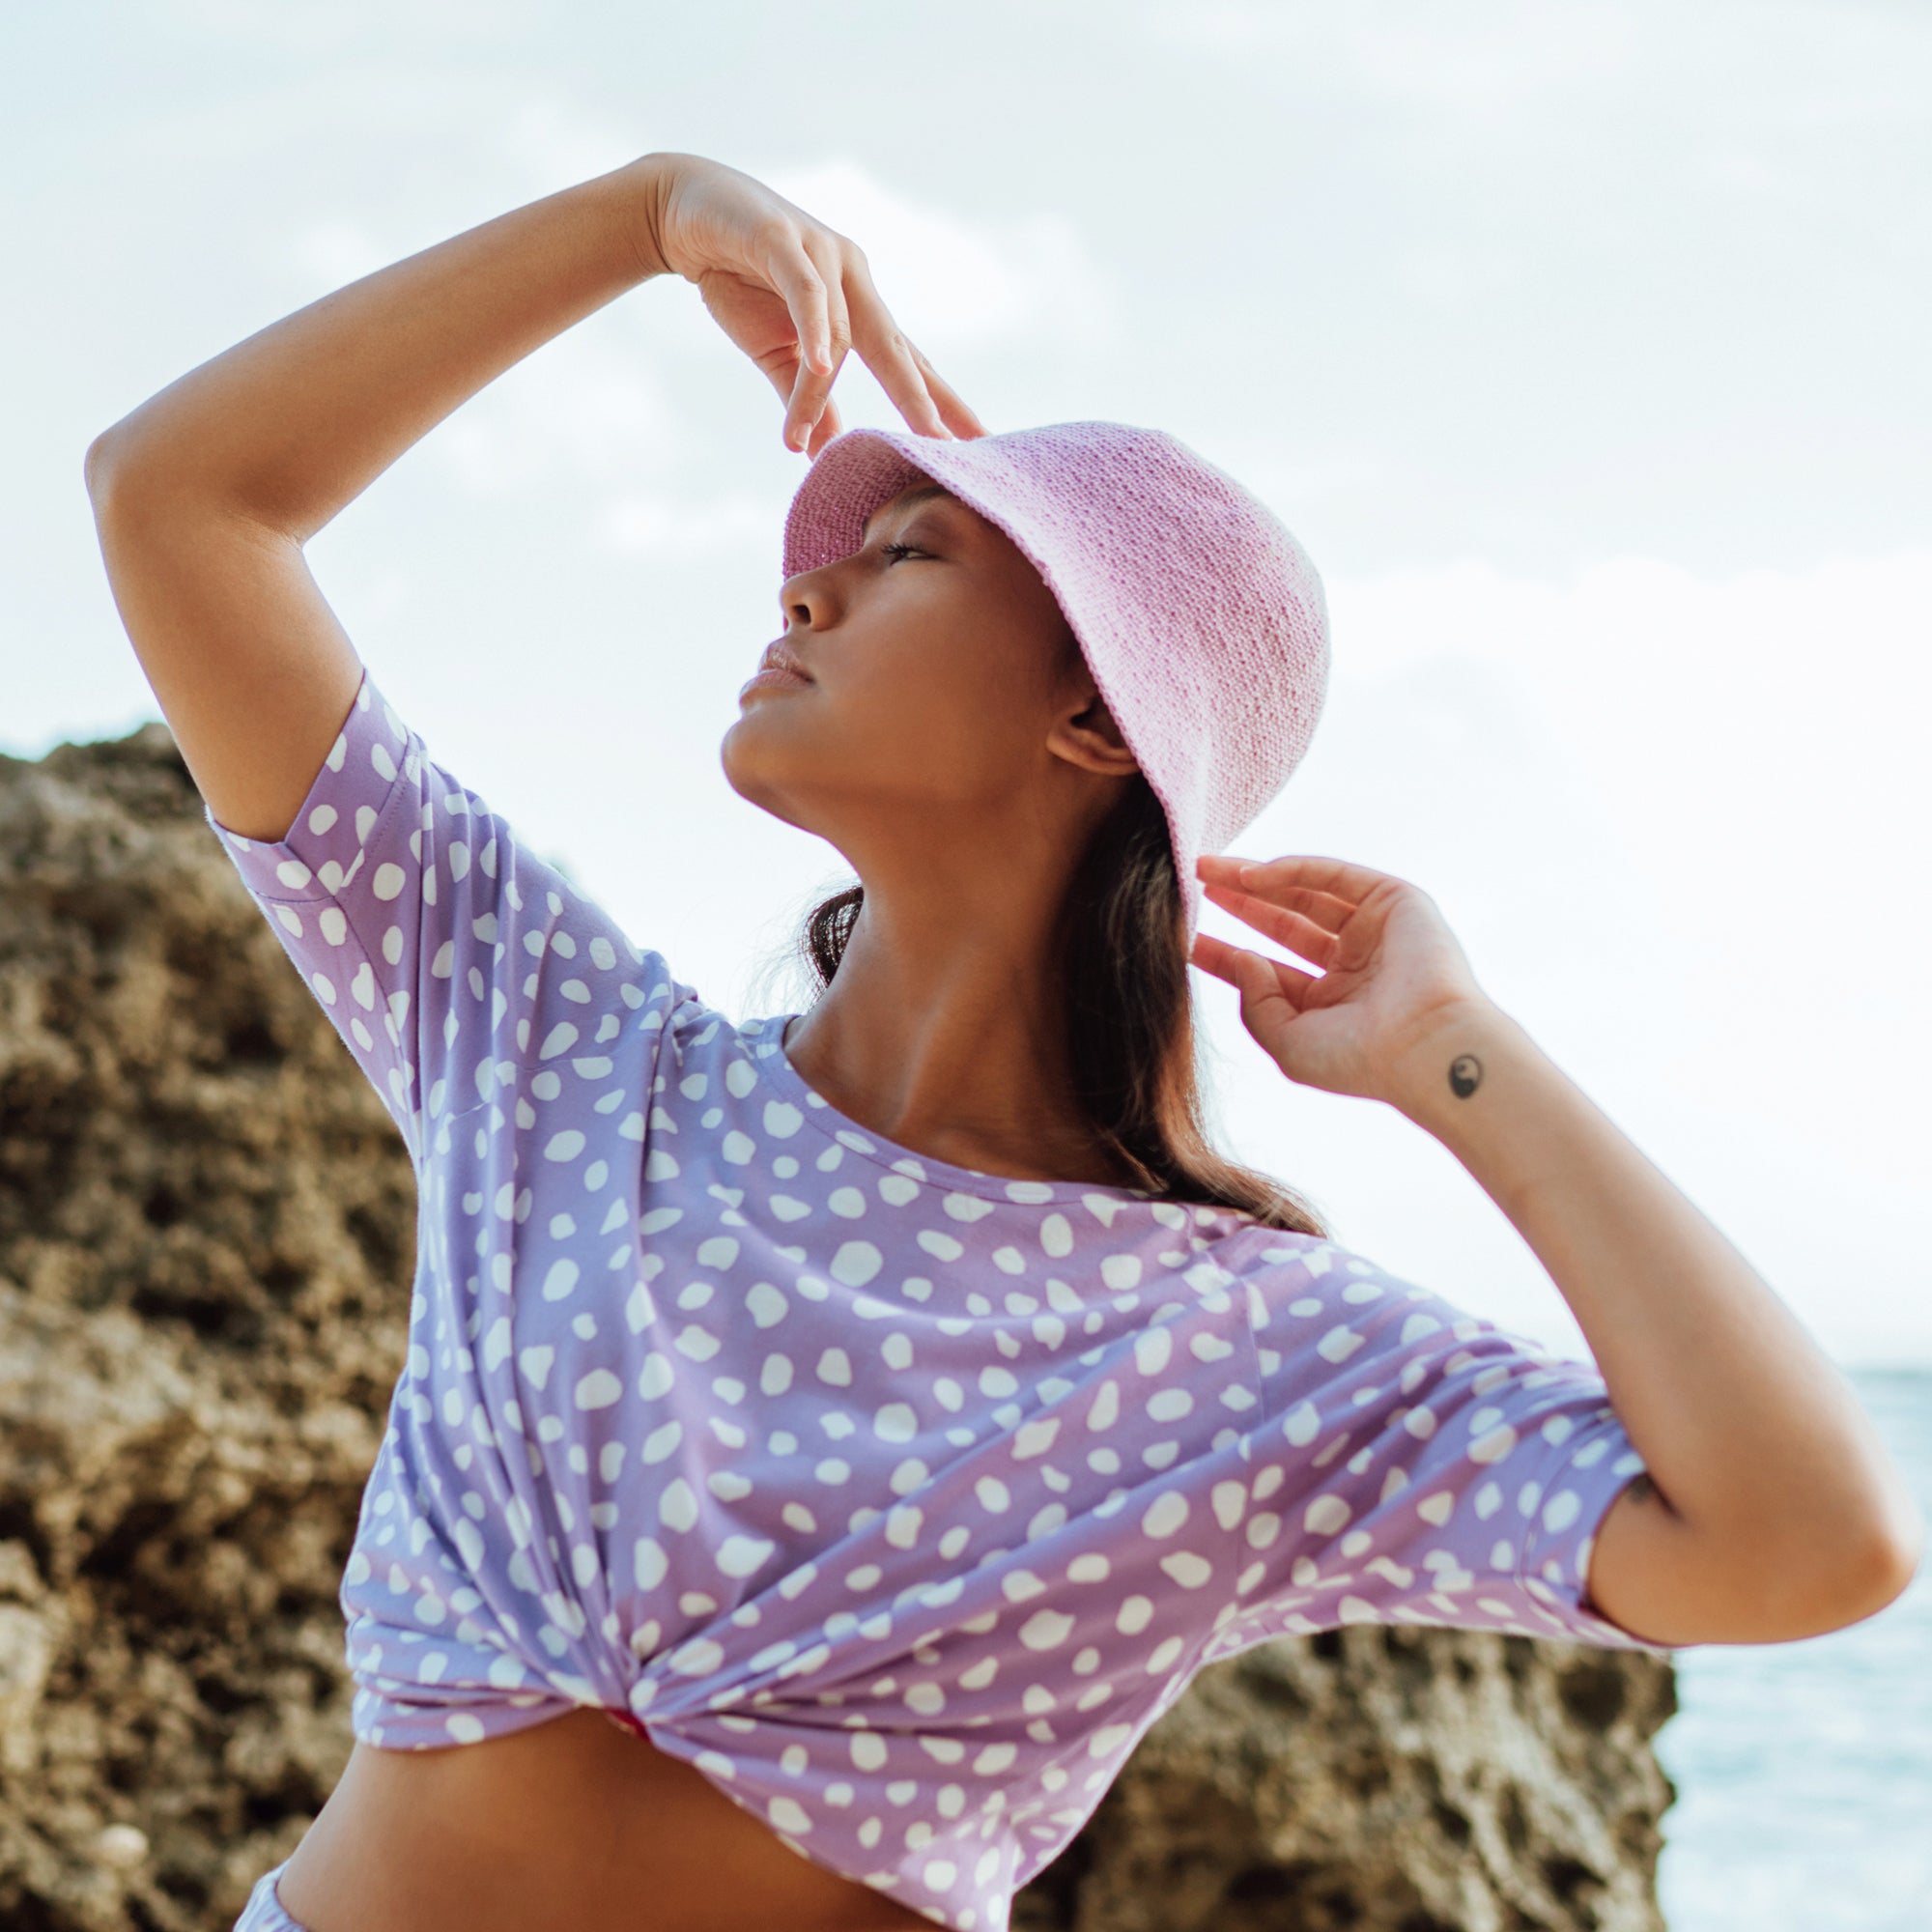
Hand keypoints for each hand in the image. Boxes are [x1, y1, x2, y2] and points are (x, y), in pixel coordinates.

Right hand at [633, 152, 985, 457]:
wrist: (679, 215)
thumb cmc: (736, 280)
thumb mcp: (774, 353)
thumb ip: (803, 398)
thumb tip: (820, 453)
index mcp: (858, 306)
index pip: (908, 361)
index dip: (940, 401)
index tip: (976, 443)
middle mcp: (853, 277)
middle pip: (897, 347)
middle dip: (921, 398)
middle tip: (942, 444)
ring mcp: (824, 253)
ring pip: (840, 334)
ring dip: (816, 391)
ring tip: (798, 438)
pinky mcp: (783, 238)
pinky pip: (807, 291)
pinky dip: (815, 329)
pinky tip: (822, 364)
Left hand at [1189, 853, 1495, 1106]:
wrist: (1424, 1046)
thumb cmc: (1359, 1058)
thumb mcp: (1288, 1042)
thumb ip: (1255, 1003)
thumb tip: (1241, 958)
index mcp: (1333, 1003)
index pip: (1270, 969)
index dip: (1227, 954)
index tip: (1187, 940)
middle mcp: (1354, 964)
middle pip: (1284, 924)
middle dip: (1239, 903)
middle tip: (1195, 885)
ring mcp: (1375, 931)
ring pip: (1304, 894)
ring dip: (1256, 879)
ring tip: (1208, 869)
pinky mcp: (1395, 901)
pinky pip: (1333, 875)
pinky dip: (1292, 870)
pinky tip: (1251, 875)